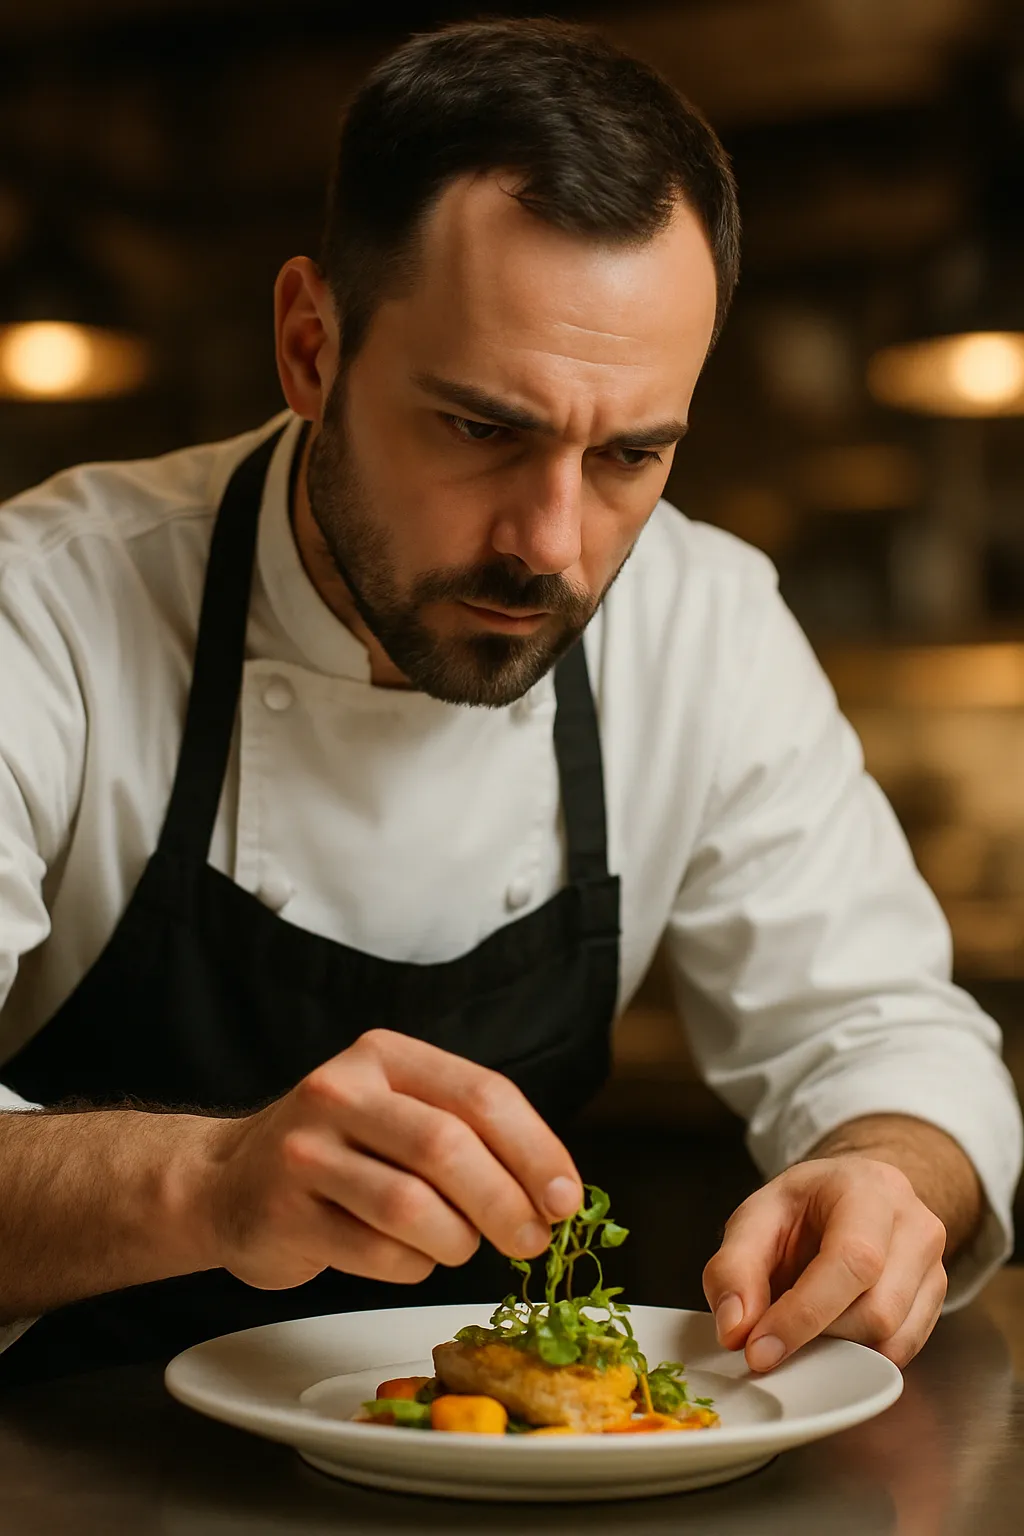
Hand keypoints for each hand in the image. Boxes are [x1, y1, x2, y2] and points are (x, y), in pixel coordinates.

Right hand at [199, 1029, 581, 1290]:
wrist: (225, 1181)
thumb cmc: (339, 1151)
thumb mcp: (398, 1111)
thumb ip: (469, 1134)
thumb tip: (556, 1193)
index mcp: (385, 1055)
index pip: (481, 1095)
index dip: (536, 1150)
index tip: (566, 1199)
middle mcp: (341, 1090)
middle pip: (448, 1147)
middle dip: (506, 1203)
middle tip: (533, 1241)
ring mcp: (305, 1151)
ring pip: (412, 1206)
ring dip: (458, 1241)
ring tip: (462, 1247)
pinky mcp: (284, 1213)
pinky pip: (376, 1252)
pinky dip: (410, 1265)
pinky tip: (405, 1255)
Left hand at [702, 1156, 947, 1370]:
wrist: (852, 1197)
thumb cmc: (806, 1206)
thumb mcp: (756, 1217)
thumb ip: (734, 1267)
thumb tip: (735, 1328)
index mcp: (870, 1190)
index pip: (852, 1261)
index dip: (804, 1314)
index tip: (759, 1350)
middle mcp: (915, 1226)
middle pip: (877, 1311)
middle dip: (816, 1336)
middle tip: (772, 1335)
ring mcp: (935, 1266)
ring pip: (892, 1339)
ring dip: (837, 1350)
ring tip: (803, 1324)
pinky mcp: (936, 1302)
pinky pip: (901, 1352)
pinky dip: (859, 1356)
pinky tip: (831, 1331)